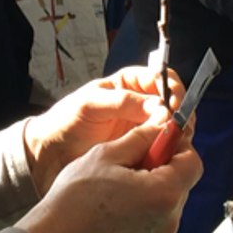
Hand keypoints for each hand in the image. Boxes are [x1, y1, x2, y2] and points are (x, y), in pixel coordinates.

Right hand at [16, 120, 202, 232]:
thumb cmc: (75, 199)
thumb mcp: (107, 154)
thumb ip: (141, 137)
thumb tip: (161, 125)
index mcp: (163, 193)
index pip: (192, 161)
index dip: (177, 145)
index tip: (159, 138)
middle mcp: (169, 220)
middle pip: (181, 182)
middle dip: (163, 166)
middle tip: (132, 160)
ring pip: (169, 201)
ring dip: (153, 188)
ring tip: (119, 185)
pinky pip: (157, 220)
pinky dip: (145, 209)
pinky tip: (117, 205)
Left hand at [23, 66, 183, 193]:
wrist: (53, 152)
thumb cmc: (67, 120)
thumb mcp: (91, 105)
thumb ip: (123, 103)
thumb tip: (160, 107)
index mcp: (127, 84)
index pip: (160, 77)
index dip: (172, 88)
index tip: (175, 105)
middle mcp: (139, 103)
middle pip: (172, 102)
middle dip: (180, 112)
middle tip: (180, 128)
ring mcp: (141, 126)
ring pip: (171, 125)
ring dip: (178, 132)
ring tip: (175, 142)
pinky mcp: (140, 148)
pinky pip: (162, 145)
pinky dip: (169, 148)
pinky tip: (166, 154)